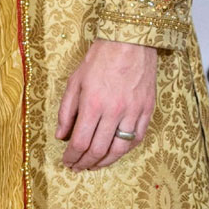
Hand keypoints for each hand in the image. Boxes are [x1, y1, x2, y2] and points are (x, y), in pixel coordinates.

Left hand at [55, 39, 156, 170]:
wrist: (129, 41)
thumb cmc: (99, 59)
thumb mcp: (74, 81)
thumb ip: (66, 111)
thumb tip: (61, 136)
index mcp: (92, 104)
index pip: (80, 142)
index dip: (72, 156)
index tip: (67, 160)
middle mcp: (114, 111)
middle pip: (98, 150)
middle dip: (85, 163)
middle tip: (78, 167)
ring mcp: (133, 112)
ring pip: (119, 149)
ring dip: (105, 162)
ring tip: (94, 165)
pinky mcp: (147, 110)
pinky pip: (137, 138)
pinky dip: (125, 150)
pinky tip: (115, 153)